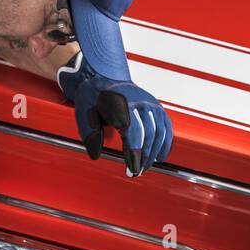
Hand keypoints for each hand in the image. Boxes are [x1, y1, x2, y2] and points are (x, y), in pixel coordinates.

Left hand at [57, 51, 173, 176]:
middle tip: (137, 172)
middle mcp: (139, 102)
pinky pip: (166, 126)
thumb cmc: (93, 98)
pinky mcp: (156, 106)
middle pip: (148, 134)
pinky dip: (165, 143)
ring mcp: (150, 103)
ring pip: (159, 132)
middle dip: (144, 157)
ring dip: (154, 153)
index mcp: (120, 104)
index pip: (133, 133)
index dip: (134, 153)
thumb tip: (96, 154)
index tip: (133, 169)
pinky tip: (160, 156)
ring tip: (145, 166)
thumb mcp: (83, 113)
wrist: (103, 77)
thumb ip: (90, 134)